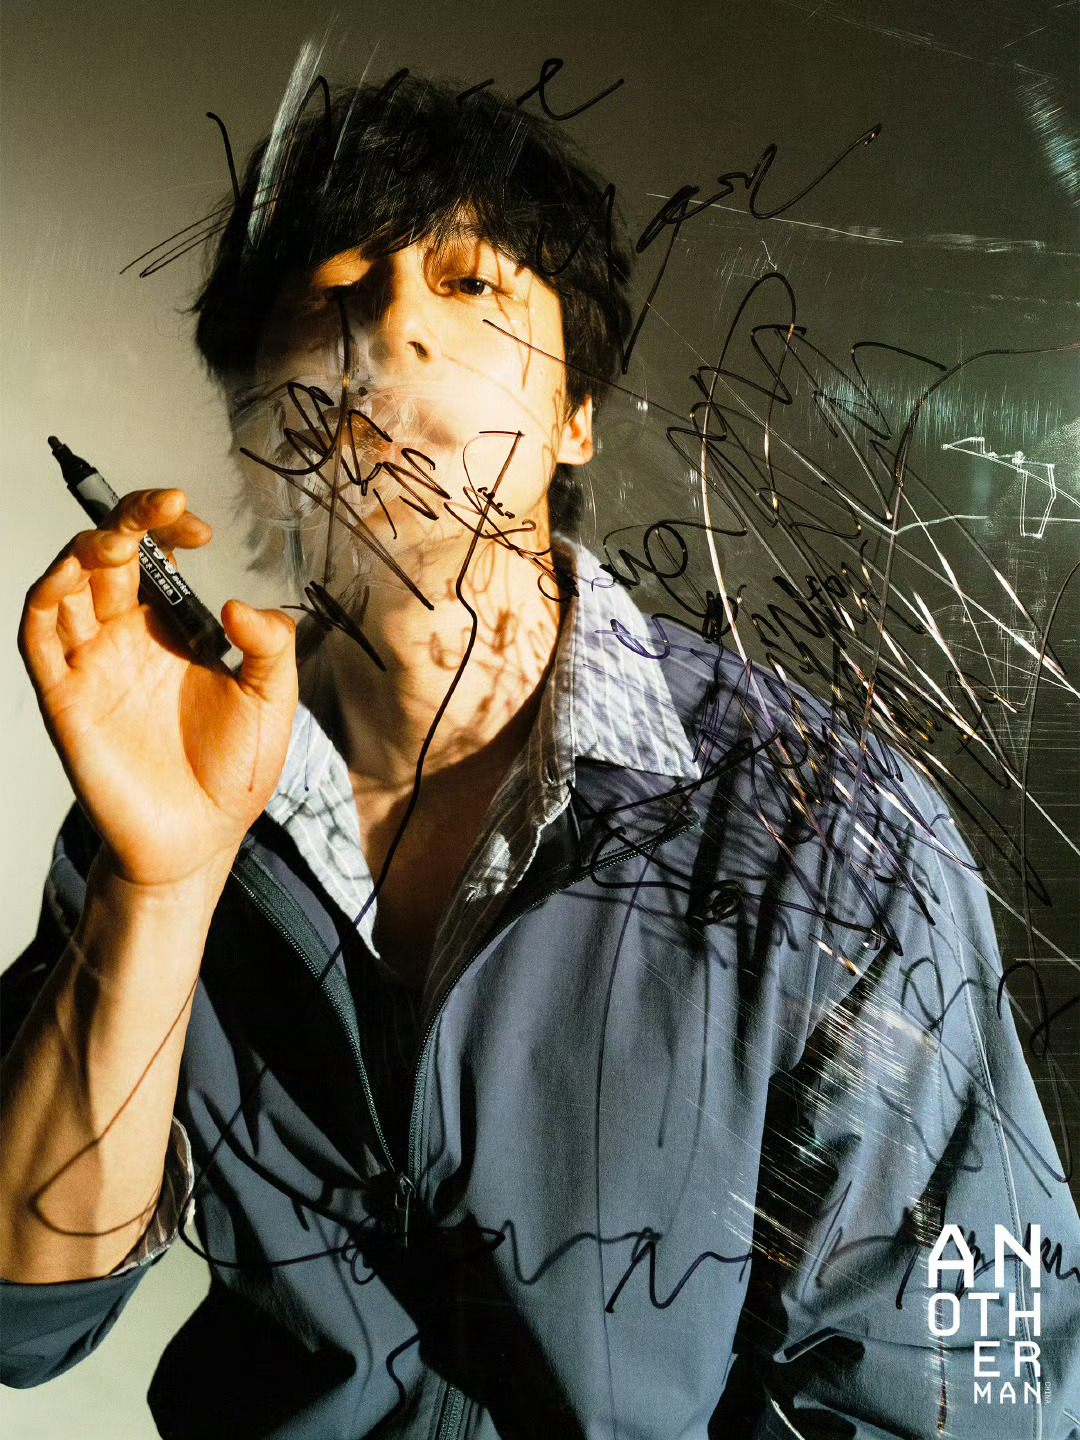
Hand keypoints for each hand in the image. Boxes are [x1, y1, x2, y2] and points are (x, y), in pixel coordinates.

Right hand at [19, 489, 297, 888]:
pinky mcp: (65, 698)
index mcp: (172, 631)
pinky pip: (38, 638)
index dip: (165, 528)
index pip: (155, 557)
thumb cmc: (234, 772)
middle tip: (163, 507)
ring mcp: (92, 666)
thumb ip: (271, 648)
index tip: (197, 526)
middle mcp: (126, 639)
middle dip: (128, 520)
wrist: (201, 840)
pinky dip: (45, 599)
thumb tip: (241, 604)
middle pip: (107, 558)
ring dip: (82, 551)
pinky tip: (71, 577)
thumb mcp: (272, 702)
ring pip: (65, 587)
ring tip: (119, 540)